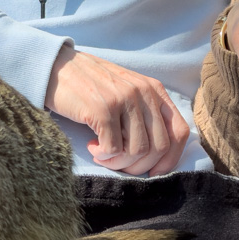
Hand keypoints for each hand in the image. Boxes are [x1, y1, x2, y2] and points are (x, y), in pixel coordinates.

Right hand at [44, 45, 189, 175]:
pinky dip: (103, 156)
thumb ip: (146, 114)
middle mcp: (144, 93)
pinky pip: (113, 149)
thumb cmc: (93, 86)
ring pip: (137, 151)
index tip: (153, 172)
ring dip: (119, 162)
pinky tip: (93, 147)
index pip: (179, 132)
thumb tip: (160, 155)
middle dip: (140, 166)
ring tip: (103, 154)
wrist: (59, 67)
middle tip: (119, 163)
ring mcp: (124, 100)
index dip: (170, 159)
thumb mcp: (128, 92)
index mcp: (155, 90)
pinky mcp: (103, 109)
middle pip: (159, 147)